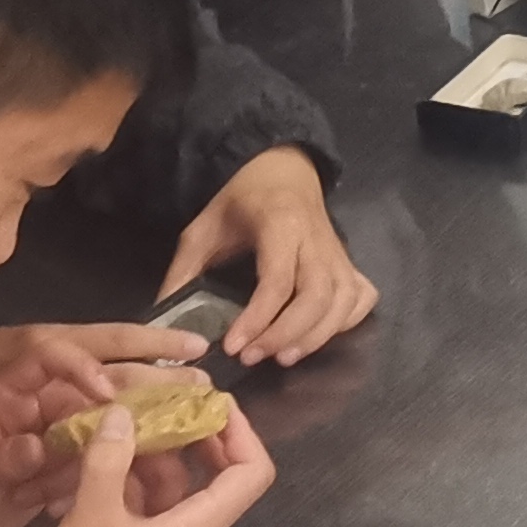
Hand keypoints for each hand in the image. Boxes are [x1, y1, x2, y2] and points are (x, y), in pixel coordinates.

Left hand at [0, 339, 188, 526]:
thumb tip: (40, 446)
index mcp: (8, 391)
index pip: (53, 358)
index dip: (84, 367)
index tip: (108, 394)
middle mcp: (38, 407)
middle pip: (97, 382)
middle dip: (145, 379)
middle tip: (196, 380)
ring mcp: (52, 438)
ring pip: (108, 421)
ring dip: (148, 422)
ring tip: (193, 427)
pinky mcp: (58, 469)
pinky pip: (100, 460)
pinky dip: (126, 467)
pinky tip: (158, 476)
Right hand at [23, 393, 275, 526]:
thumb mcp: (92, 517)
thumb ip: (109, 460)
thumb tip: (124, 412)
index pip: (252, 473)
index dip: (241, 432)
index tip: (212, 402)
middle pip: (216, 475)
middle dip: (193, 437)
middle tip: (164, 405)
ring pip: (177, 489)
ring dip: (156, 457)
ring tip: (123, 424)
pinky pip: (151, 507)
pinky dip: (133, 482)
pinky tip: (102, 460)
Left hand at [157, 144, 378, 367]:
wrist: (281, 169)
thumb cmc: (240, 201)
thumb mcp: (202, 230)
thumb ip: (182, 274)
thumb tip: (166, 325)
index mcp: (281, 224)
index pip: (278, 280)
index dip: (257, 318)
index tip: (232, 345)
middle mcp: (317, 239)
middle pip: (318, 295)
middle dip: (287, 333)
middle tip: (254, 357)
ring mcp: (338, 252)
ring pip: (343, 301)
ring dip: (317, 336)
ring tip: (283, 357)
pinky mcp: (348, 262)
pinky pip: (360, 297)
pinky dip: (346, 322)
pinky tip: (320, 335)